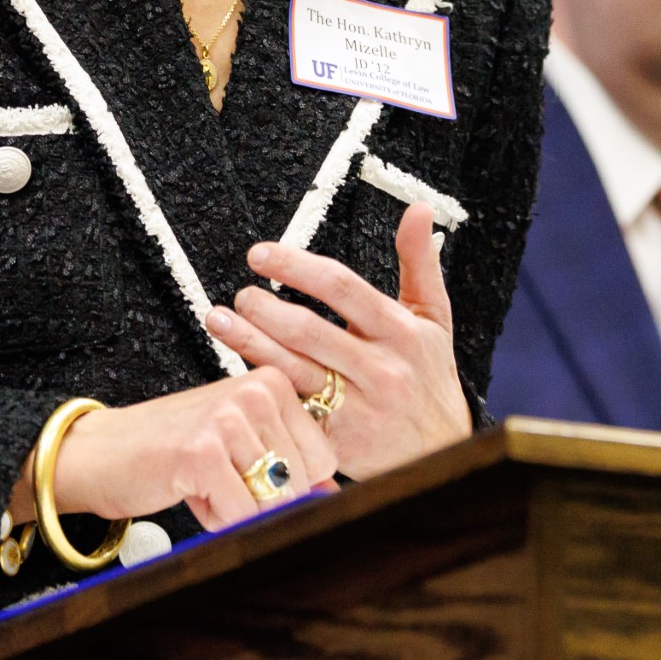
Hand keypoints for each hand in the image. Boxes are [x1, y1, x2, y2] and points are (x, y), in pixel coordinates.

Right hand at [20, 368, 338, 533]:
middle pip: (301, 483)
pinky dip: (216, 519)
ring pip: (273, 502)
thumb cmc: (177, 450)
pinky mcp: (203, 451)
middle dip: (260, 499)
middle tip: (218, 476)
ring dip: (237, 509)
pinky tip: (190, 490)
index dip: (287, 483)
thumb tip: (336, 499)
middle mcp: (258, 391)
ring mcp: (230, 417)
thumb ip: (293, 466)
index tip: (246, 467)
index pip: (325, 460)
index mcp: (274, 383)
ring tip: (203, 481)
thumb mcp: (242, 448)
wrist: (104, 452)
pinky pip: (240, 514)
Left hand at [204, 202, 473, 479]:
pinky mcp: (337, 440)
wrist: (441, 449)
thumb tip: (419, 209)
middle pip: (308, 330)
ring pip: (292, 369)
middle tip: (240, 294)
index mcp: (401, 330)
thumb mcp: (434, 318)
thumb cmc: (430, 375)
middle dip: (264, 308)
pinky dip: (263, 386)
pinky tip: (238, 368)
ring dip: (249, 342)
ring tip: (220, 320)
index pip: (340, 287)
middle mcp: (380, 368)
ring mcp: (358, 407)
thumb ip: (420, 262)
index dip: (294, 266)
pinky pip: (291, 408)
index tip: (260, 255)